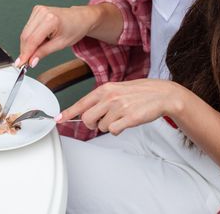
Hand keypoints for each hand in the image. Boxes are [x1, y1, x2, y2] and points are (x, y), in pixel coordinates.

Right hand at [16, 5, 95, 66]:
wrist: (80, 18)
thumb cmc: (75, 28)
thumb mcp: (61, 44)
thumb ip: (44, 52)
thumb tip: (32, 60)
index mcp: (50, 19)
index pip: (32, 40)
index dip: (25, 54)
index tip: (21, 63)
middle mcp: (42, 12)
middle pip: (26, 36)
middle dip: (25, 50)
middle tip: (26, 62)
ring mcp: (38, 10)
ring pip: (25, 33)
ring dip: (27, 45)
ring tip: (39, 49)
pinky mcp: (36, 11)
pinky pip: (28, 28)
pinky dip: (30, 38)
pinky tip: (39, 40)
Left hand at [56, 79, 188, 134]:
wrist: (161, 94)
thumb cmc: (138, 93)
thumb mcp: (116, 90)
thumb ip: (101, 99)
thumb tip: (85, 112)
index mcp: (104, 89)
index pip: (81, 103)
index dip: (68, 113)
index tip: (58, 119)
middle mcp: (109, 97)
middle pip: (87, 119)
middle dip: (92, 124)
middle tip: (103, 120)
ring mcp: (119, 107)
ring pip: (101, 126)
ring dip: (109, 126)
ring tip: (121, 117)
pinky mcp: (128, 118)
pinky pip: (113, 131)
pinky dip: (118, 130)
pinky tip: (126, 122)